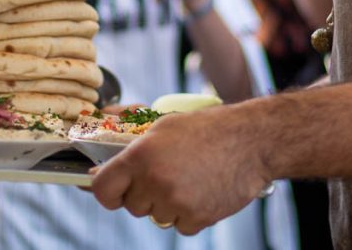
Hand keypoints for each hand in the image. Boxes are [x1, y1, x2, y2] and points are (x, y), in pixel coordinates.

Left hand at [92, 106, 268, 234]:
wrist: (251, 141)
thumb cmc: (208, 128)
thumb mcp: (165, 124)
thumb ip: (132, 144)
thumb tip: (100, 156)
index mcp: (141, 155)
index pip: (103, 190)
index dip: (107, 191)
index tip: (115, 190)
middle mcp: (155, 180)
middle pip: (132, 206)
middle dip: (144, 194)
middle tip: (165, 174)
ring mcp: (176, 202)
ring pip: (156, 217)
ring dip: (168, 204)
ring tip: (189, 179)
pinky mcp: (197, 218)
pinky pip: (180, 226)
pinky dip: (189, 214)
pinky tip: (201, 191)